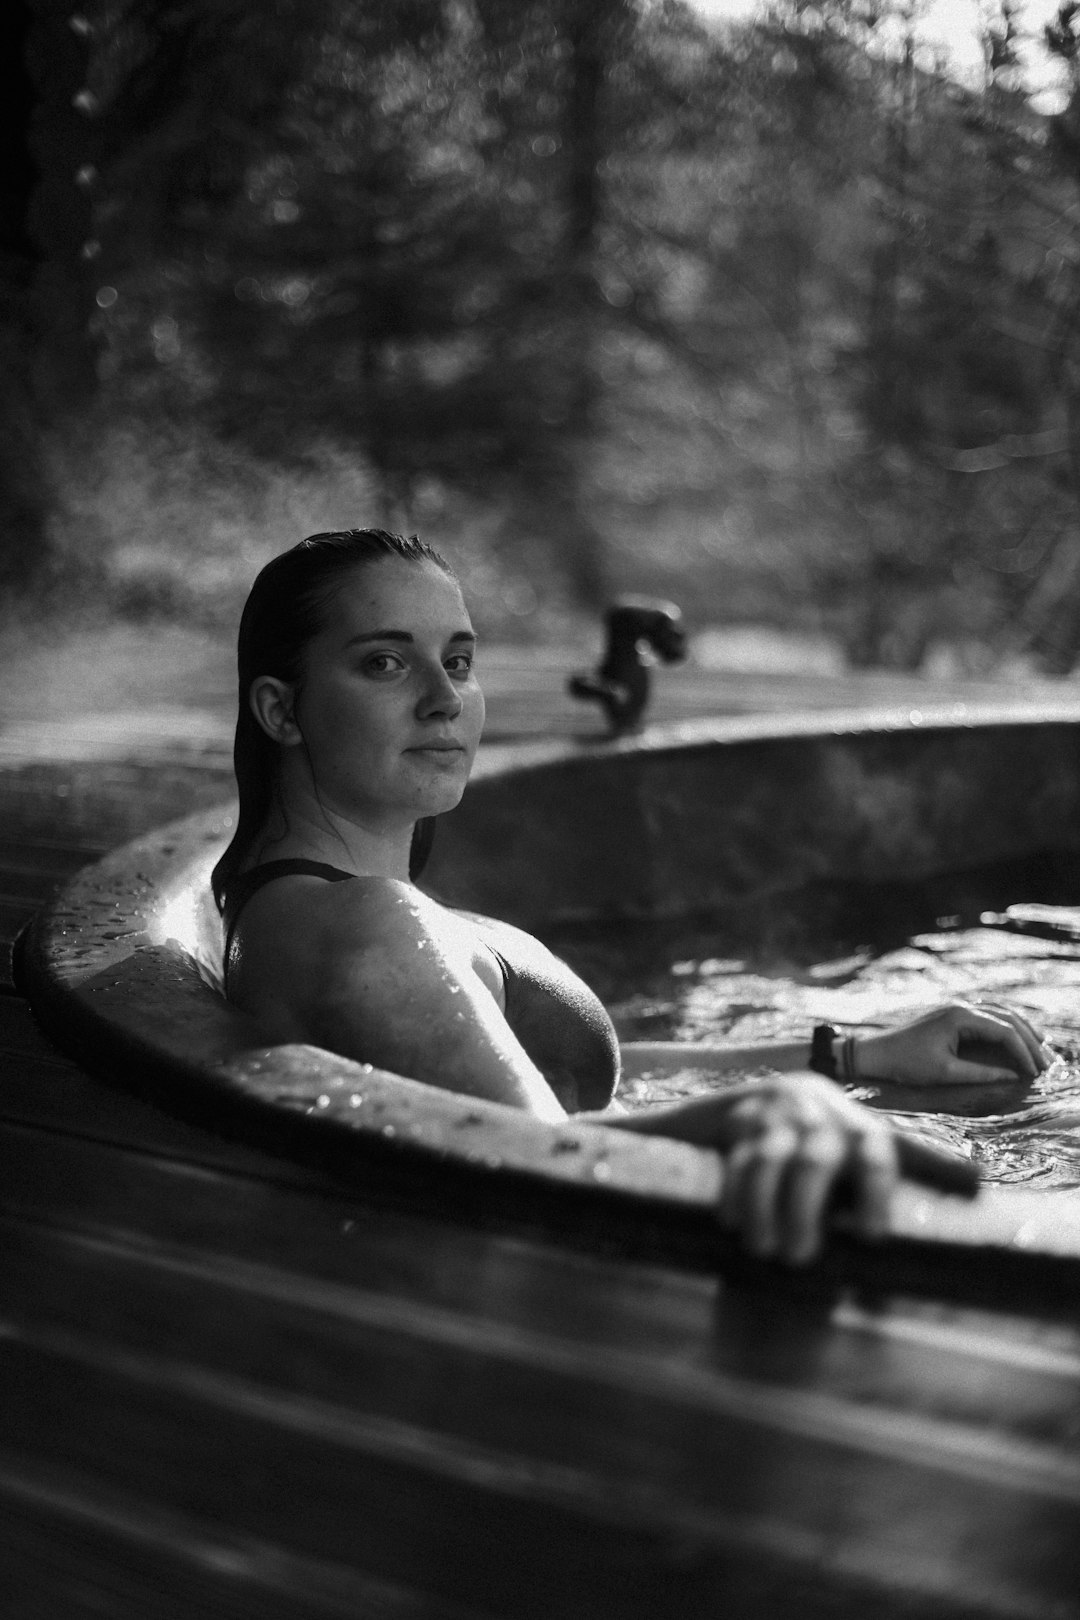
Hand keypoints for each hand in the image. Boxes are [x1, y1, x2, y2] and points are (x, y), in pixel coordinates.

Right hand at [716, 1075, 897, 1264]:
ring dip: (762, 1209)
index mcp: (859, 1131)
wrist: (774, 1094)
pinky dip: (732, 1194)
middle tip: (798, 1258)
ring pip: (767, 1162)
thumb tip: (910, 1272)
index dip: (875, 1196)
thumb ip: (889, 1195)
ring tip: (762, 1249)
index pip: (874, 1158)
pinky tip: (732, 1223)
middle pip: (813, 1163)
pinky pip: (735, 1159)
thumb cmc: (829, 1148)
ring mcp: (777, 1115)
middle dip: (803, 1213)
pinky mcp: (741, 1119)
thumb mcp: (861, 1157)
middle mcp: (820, 1116)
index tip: (870, 1237)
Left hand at [854, 1000, 1049, 1086]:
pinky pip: (988, 1016)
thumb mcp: (945, 1073)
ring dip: (1022, 1031)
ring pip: (1000, 1014)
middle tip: (1047, 1064)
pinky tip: (1016, 1038)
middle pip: (1007, 1018)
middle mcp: (961, 1007)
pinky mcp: (952, 1016)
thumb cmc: (906, 1064)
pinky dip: (1006, 1026)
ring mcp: (957, 1009)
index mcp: (960, 1017)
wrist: (875, 1053)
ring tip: (1040, 1049)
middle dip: (1030, 1040)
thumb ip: (981, 1073)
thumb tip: (1012, 1076)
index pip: (1004, 1030)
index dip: (1023, 1052)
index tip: (1035, 1073)